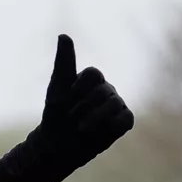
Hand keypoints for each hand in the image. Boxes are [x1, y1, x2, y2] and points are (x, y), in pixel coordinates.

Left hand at [31, 34, 134, 179]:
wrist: (57, 146)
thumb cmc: (56, 115)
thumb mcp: (57, 89)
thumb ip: (63, 62)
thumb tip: (63, 35)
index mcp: (92, 78)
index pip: (93, 74)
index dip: (76, 91)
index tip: (64, 102)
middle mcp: (107, 88)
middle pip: (102, 91)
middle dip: (81, 109)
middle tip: (71, 119)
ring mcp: (118, 104)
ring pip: (113, 105)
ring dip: (92, 120)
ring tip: (80, 128)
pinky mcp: (125, 120)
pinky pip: (124, 121)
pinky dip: (108, 128)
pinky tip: (97, 133)